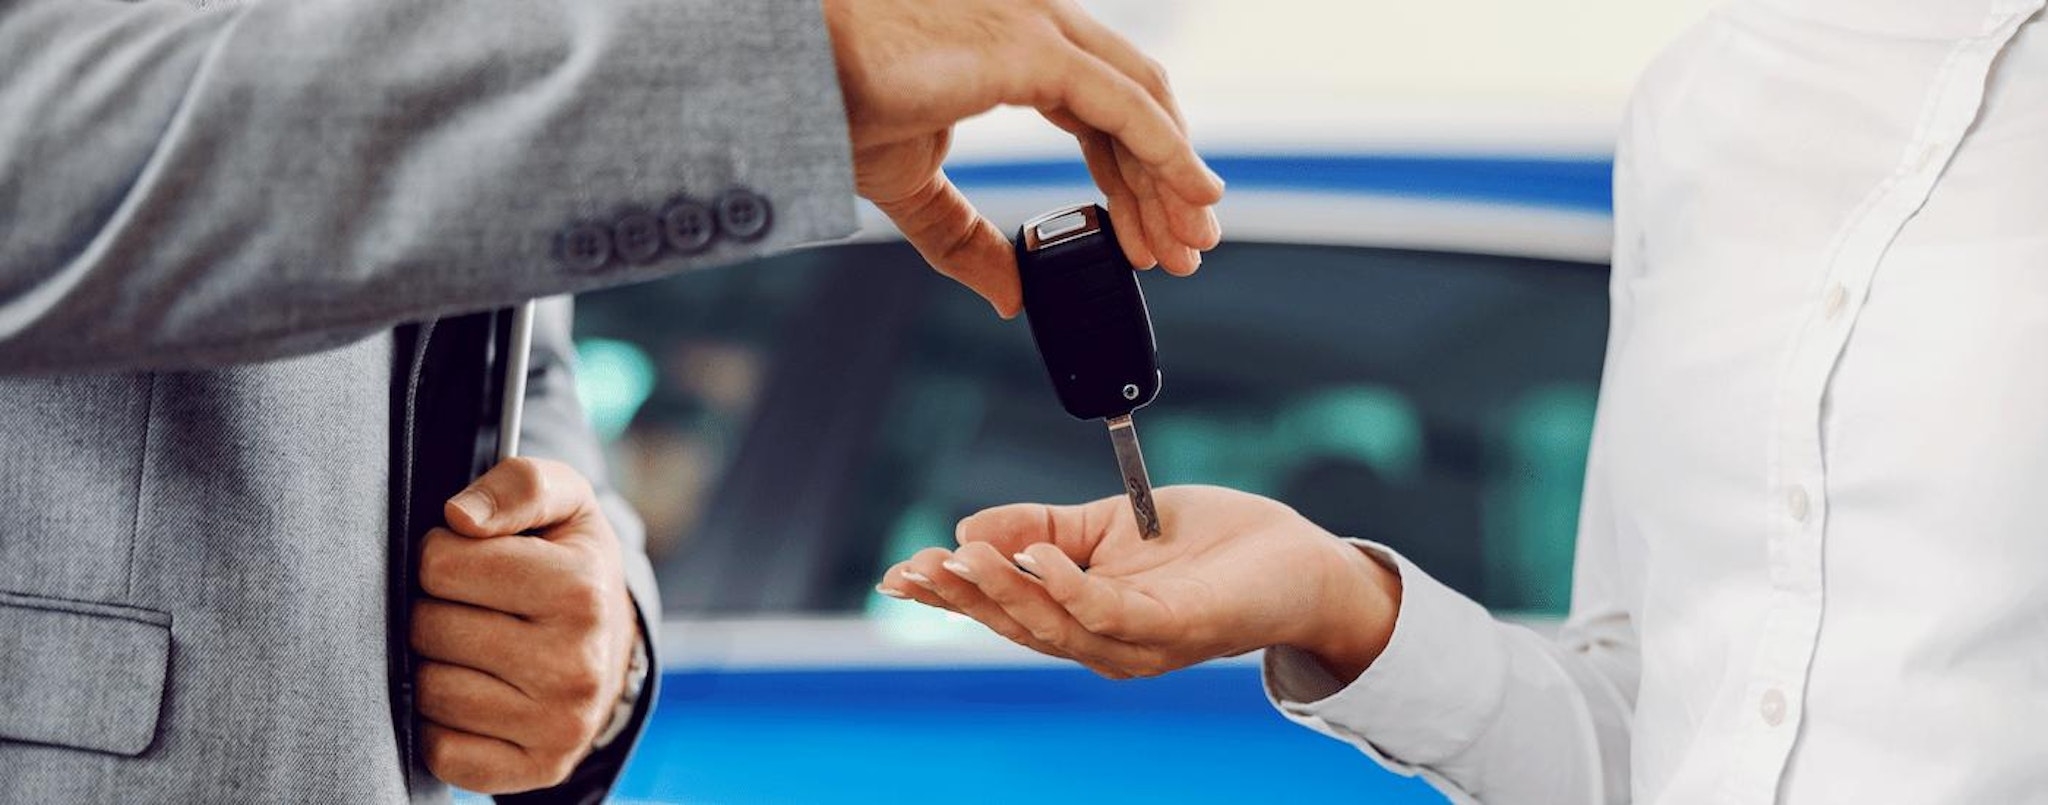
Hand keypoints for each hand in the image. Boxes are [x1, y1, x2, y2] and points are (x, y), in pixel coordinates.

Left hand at [410, 457, 641, 793]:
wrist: (615, 649)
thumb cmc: (573, 566)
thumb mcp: (565, 504)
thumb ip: (518, 484)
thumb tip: (460, 518)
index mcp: (580, 591)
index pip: (441, 564)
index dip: (443, 556)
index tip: (474, 563)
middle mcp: (575, 665)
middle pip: (428, 628)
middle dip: (435, 610)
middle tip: (472, 608)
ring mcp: (557, 726)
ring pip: (428, 690)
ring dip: (435, 665)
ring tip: (473, 649)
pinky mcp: (533, 770)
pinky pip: (440, 750)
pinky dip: (441, 723)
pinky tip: (474, 695)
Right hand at [825, 0, 1225, 316]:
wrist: (790, 83)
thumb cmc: (834, 107)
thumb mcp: (915, 188)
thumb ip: (967, 239)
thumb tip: (1010, 293)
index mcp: (1014, 48)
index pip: (1104, 111)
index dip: (1134, 178)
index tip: (1151, 238)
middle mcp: (1036, 25)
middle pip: (1135, 106)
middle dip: (1168, 185)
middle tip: (1189, 250)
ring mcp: (1037, 27)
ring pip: (1142, 103)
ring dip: (1175, 177)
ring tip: (1191, 240)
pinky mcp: (1032, 46)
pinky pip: (1124, 104)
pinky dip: (1165, 151)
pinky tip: (1185, 194)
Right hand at [877, 486, 1400, 680]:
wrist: (1299, 560)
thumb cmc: (1210, 545)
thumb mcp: (1110, 523)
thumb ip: (1042, 528)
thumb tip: (968, 528)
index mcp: (1084, 617)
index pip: (1004, 610)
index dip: (950, 595)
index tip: (898, 575)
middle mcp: (1106, 643)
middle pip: (1018, 625)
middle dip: (962, 597)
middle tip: (916, 566)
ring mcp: (1140, 643)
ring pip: (1055, 625)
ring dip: (1004, 591)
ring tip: (963, 555)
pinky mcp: (1176, 628)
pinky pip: (1111, 611)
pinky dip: (1069, 587)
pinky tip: (1038, 558)